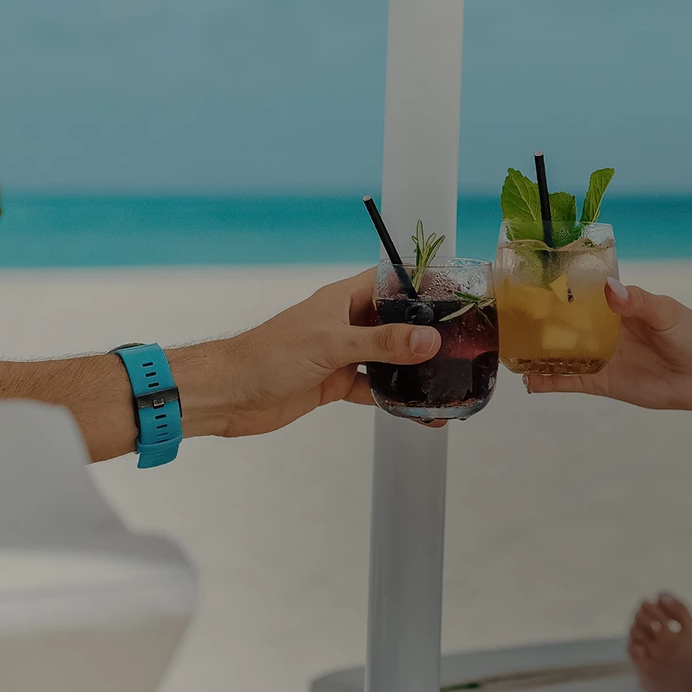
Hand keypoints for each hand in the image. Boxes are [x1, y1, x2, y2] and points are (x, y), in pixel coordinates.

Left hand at [188, 271, 442, 437]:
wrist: (230, 394)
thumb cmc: (269, 356)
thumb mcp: (332, 344)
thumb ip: (382, 342)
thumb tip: (428, 340)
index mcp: (342, 299)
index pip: (389, 282)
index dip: (420, 286)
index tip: (454, 297)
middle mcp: (345, 323)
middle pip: (394, 322)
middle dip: (424, 333)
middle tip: (462, 345)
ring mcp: (341, 354)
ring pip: (387, 358)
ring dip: (412, 370)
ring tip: (446, 381)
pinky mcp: (335, 383)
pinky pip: (372, 388)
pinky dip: (393, 397)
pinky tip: (417, 409)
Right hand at [520, 282, 691, 409]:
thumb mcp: (666, 312)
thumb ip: (638, 302)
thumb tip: (611, 289)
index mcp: (618, 306)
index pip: (581, 294)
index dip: (557, 290)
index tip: (528, 283)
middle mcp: (605, 330)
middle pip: (565, 324)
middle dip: (539, 322)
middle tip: (508, 319)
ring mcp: (602, 356)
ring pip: (563, 353)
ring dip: (539, 353)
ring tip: (510, 351)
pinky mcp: (603, 382)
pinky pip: (572, 381)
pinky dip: (550, 382)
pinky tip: (530, 382)